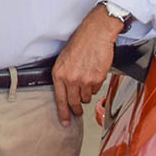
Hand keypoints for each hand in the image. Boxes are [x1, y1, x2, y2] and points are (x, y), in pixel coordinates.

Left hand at [51, 4, 122, 126]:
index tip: (65, 122)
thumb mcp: (63, 59)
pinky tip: (93, 75)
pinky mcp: (97, 79)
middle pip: (73, 102)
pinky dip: (95, 87)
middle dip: (76, 109)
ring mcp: (84, 80)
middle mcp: (70, 79)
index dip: (63, 113)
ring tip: (87, 83)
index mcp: (59, 73)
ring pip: (86, 97)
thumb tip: (65, 92)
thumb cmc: (80, 43)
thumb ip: (63, 76)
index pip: (60, 99)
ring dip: (86, 95)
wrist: (96, 34)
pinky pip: (96, 90)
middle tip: (78, 112)